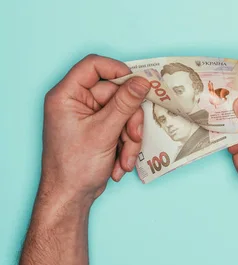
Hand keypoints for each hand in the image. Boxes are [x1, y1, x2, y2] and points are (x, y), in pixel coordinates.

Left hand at [41, 54, 149, 204]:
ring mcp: (88, 115)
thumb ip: (124, 103)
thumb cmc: (74, 167)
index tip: (137, 83)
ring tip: (125, 158)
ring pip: (122, 111)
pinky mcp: (98, 128)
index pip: (93, 66)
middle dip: (128, 119)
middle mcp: (76, 101)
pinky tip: (120, 162)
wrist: (70, 198)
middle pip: (115, 93)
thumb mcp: (103, 131)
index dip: (117, 70)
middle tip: (134, 137)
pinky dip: (124, 143)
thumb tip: (142, 82)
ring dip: (129, 135)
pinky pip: (120, 125)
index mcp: (67, 95)